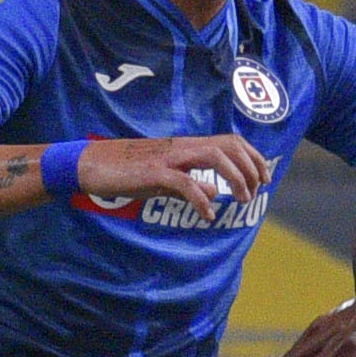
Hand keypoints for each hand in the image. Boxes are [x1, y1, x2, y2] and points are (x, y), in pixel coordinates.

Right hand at [78, 134, 271, 226]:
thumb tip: (215, 191)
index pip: (230, 141)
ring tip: (240, 200)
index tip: (265, 178)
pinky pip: (185, 182)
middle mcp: (182, 147)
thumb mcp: (165, 179)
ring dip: (235, 179)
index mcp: (186, 146)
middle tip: (254, 193)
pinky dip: (201, 199)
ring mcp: (169, 158)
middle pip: (229, 146)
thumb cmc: (127, 172)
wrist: (91, 165)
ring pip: (214, 157)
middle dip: (250, 169)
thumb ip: (191, 184)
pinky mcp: (153, 173)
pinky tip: (208, 215)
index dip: (253, 157)